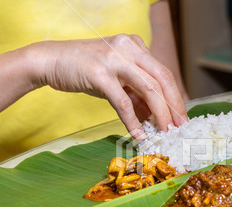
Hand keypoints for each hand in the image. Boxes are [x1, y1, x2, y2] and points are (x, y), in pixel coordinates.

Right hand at [30, 34, 187, 138]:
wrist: (49, 60)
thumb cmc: (85, 70)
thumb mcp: (116, 79)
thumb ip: (136, 94)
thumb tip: (155, 116)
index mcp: (136, 46)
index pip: (164, 73)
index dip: (176, 97)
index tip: (182, 118)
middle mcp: (129, 48)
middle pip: (162, 79)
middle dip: (174, 106)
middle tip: (180, 127)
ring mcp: (114, 59)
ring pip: (148, 88)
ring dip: (159, 114)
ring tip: (165, 132)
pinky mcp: (99, 73)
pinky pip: (123, 101)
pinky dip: (132, 120)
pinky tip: (138, 134)